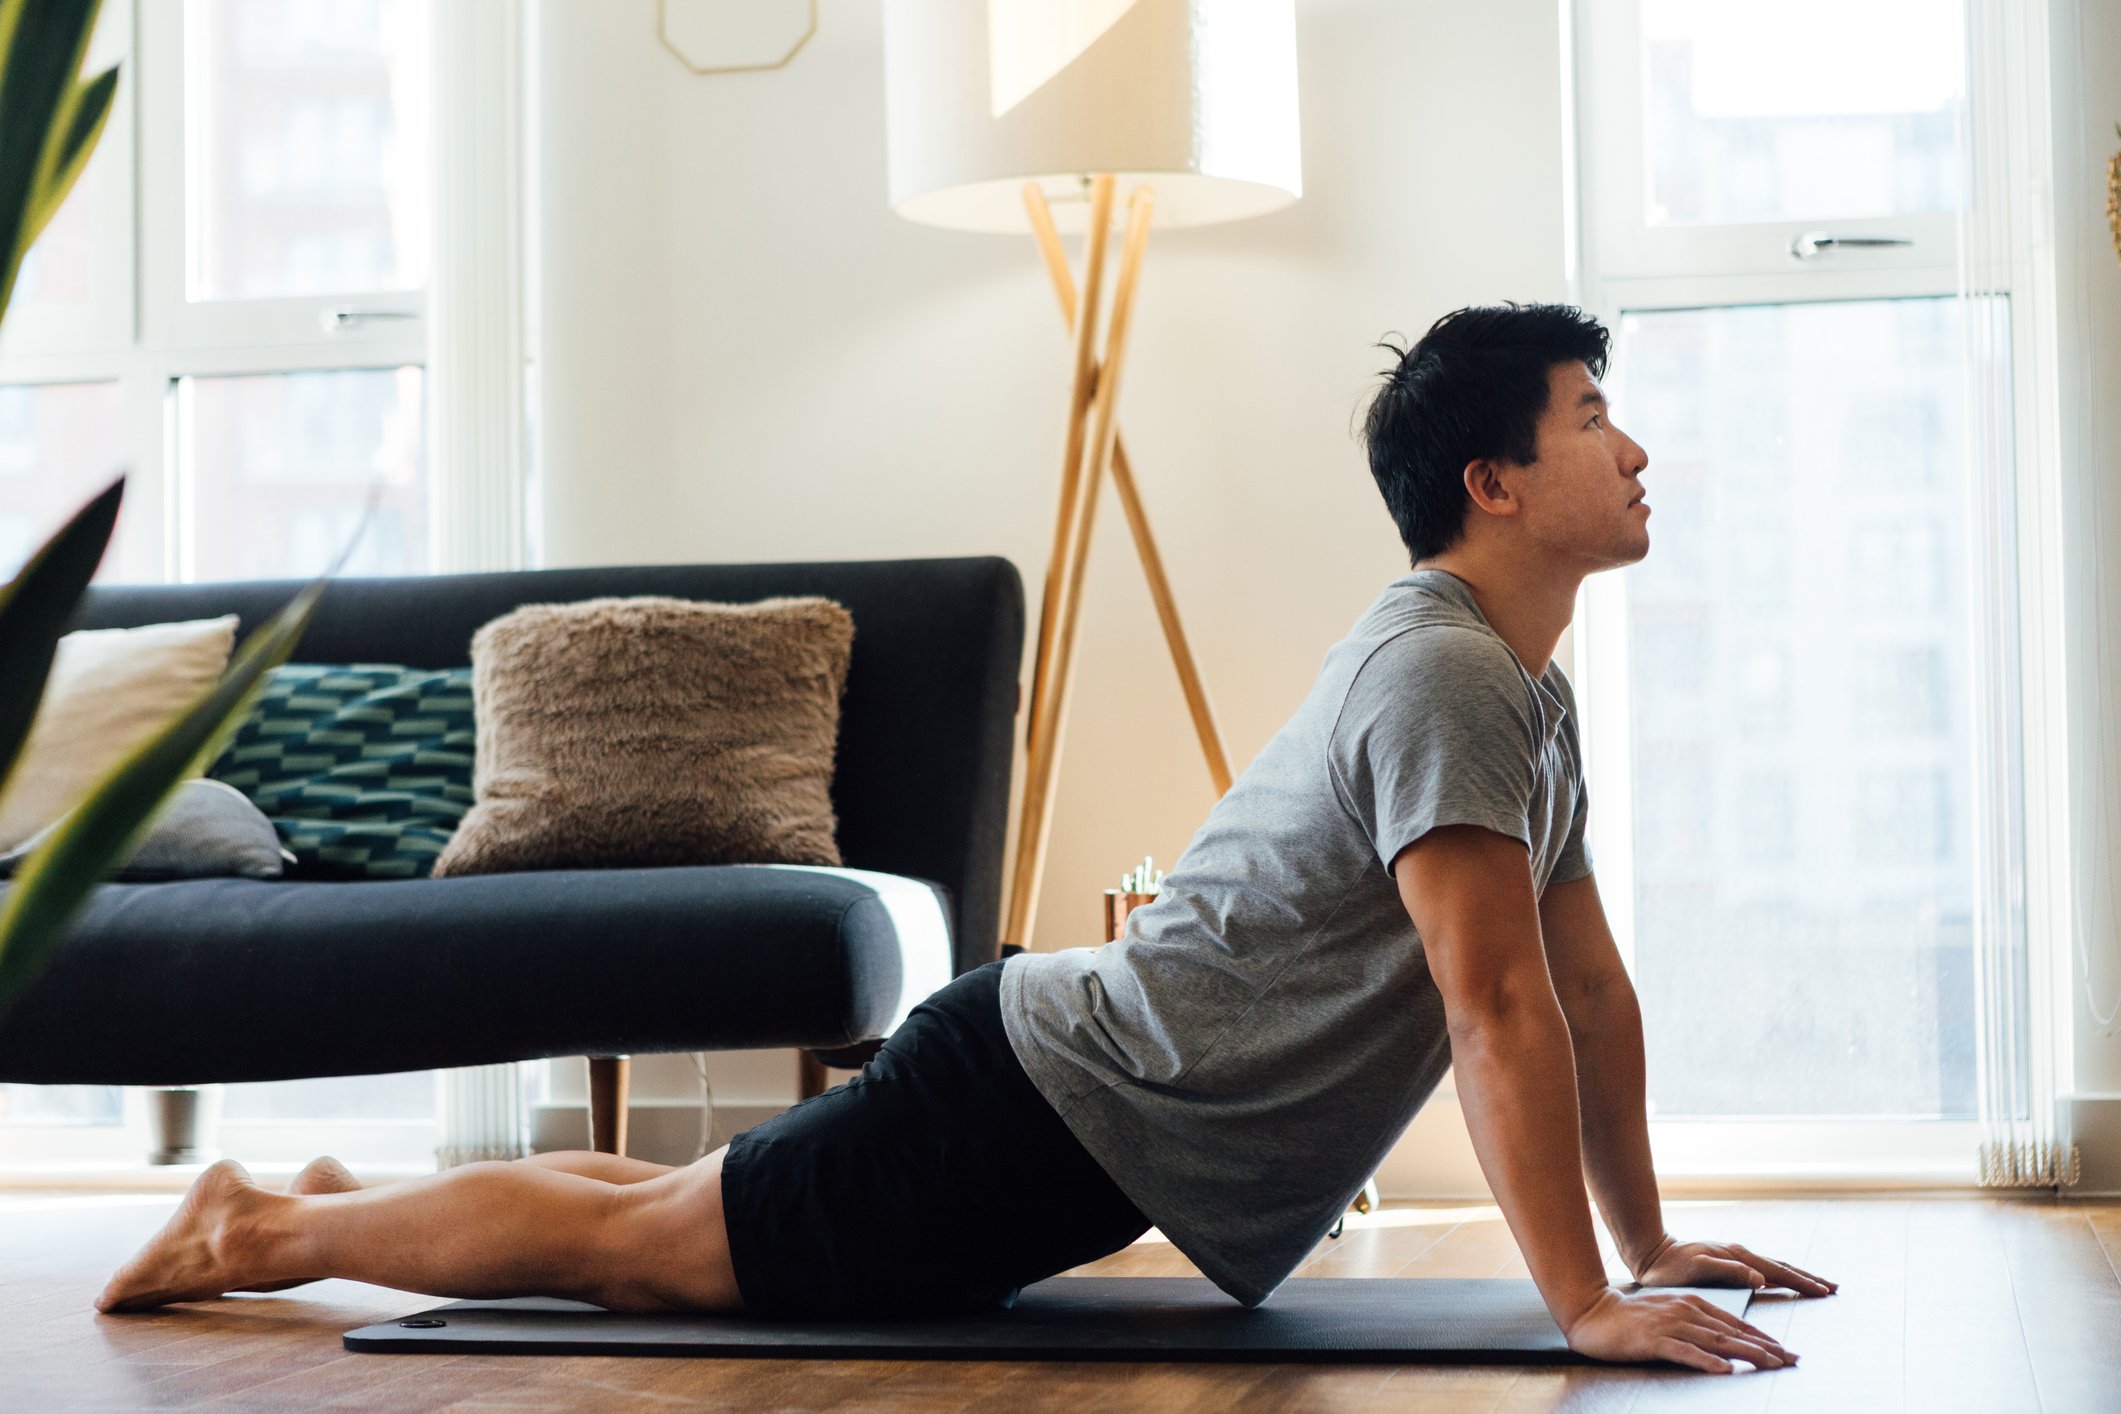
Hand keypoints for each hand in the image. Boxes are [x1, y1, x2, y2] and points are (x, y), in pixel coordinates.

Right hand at [1564, 1285, 1796, 1372]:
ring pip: (1716, 1341)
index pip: (1735, 1323)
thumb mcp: (1668, 1314)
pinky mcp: (1653, 1340)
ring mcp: (1669, 1325)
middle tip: (1792, 1360)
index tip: (1786, 1351)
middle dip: (1766, 1347)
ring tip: (1771, 1364)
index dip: (1763, 1338)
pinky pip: (1685, 1351)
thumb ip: (1694, 1324)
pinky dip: (1706, 1361)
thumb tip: (1723, 1343)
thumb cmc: (1630, 1318)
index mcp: (1691, 1303)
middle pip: (1732, 1332)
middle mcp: (1685, 1311)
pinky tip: (1724, 1370)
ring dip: (1746, 1353)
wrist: (1592, 1313)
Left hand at [1634, 1233, 1838, 1295]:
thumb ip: (1729, 1272)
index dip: (1801, 1282)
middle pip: (1781, 1266)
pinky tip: (1781, 1281)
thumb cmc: (1670, 1267)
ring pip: (1773, 1266)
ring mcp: (1734, 1257)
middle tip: (1833, 1287)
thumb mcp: (1697, 1269)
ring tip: (1816, 1284)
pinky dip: (1778, 1275)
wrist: (1650, 1253)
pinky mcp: (1728, 1261)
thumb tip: (1761, 1278)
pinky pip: (1762, 1269)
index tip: (1824, 1291)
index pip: (1777, 1271)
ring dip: (1796, 1275)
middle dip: (1807, 1277)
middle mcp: (1739, 1254)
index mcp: (1737, 1257)